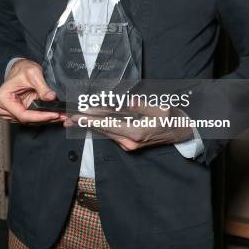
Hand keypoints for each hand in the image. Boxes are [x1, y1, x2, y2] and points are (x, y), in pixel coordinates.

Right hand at [0, 59, 63, 124]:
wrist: (20, 68)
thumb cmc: (22, 69)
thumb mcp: (33, 74)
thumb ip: (42, 87)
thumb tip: (51, 97)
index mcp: (3, 98)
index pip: (22, 115)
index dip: (40, 117)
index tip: (54, 114)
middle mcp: (3, 108)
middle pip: (26, 120)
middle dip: (45, 119)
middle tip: (62, 116)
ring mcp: (10, 112)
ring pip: (30, 121)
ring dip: (46, 119)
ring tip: (61, 115)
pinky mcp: (18, 113)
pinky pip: (31, 118)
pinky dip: (43, 117)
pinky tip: (53, 114)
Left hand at [63, 101, 193, 150]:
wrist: (181, 133)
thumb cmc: (171, 118)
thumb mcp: (159, 108)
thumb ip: (139, 106)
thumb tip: (123, 103)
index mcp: (136, 132)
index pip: (108, 123)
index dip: (91, 119)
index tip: (78, 115)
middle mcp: (130, 141)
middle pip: (103, 129)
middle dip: (84, 123)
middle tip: (67, 118)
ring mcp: (129, 144)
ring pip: (105, 133)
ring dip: (89, 126)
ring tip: (73, 120)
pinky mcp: (129, 144)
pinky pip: (111, 134)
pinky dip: (99, 128)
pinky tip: (90, 123)